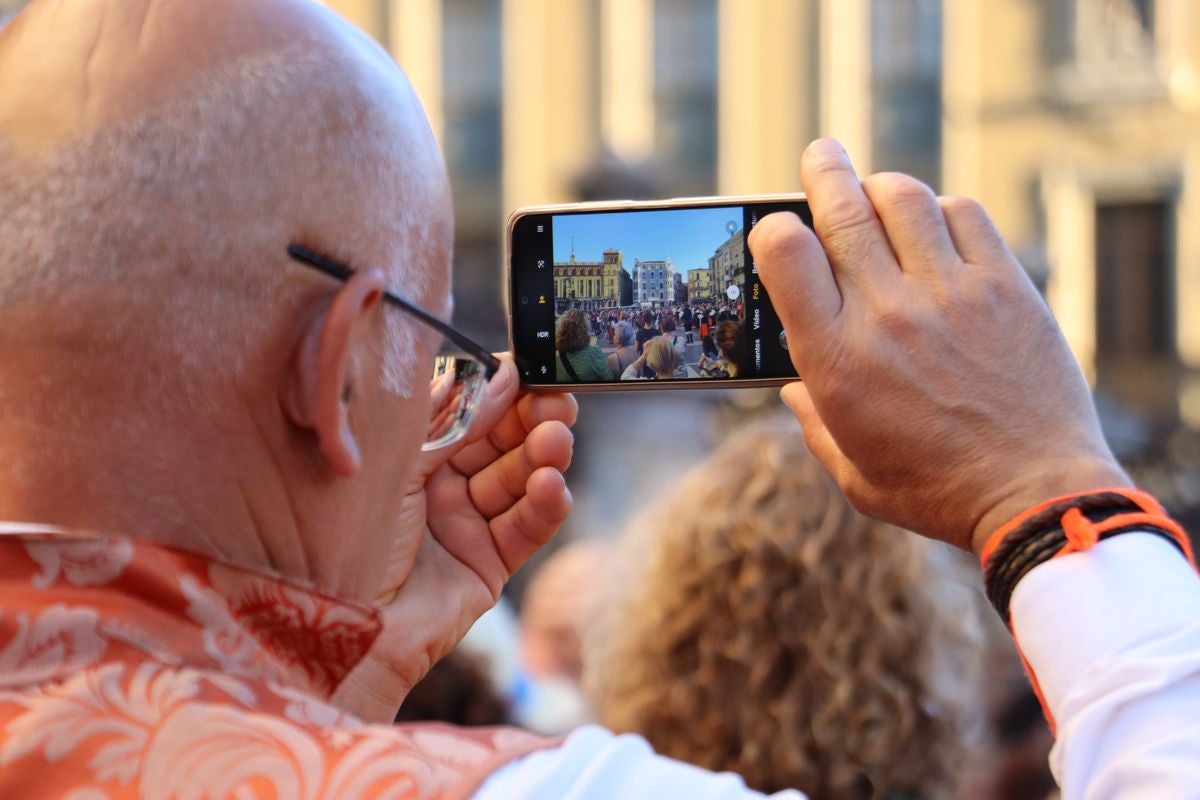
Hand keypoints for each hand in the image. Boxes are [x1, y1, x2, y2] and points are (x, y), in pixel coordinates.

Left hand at [331, 356, 576, 720]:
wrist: (333, 624)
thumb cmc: (344, 532)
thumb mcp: (396, 459)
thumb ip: (454, 419)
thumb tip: (504, 374)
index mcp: (409, 451)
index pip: (468, 408)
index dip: (503, 389)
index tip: (533, 369)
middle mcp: (437, 485)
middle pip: (501, 441)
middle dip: (533, 419)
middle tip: (559, 404)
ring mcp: (463, 525)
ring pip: (518, 480)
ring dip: (543, 458)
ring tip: (556, 441)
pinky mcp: (485, 567)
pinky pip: (524, 529)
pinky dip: (545, 506)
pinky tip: (551, 486)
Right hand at [748, 139, 1128, 555]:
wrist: (1035, 495)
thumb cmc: (936, 491)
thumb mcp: (852, 473)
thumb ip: (813, 425)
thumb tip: (792, 389)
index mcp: (836, 359)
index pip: (786, 253)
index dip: (773, 226)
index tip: (777, 227)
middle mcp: (887, 314)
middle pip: (842, 207)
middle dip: (823, 171)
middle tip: (820, 156)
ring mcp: (950, 294)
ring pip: (904, 198)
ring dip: (881, 185)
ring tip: (877, 190)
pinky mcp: (1005, 288)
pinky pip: (966, 216)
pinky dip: (943, 208)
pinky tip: (938, 225)